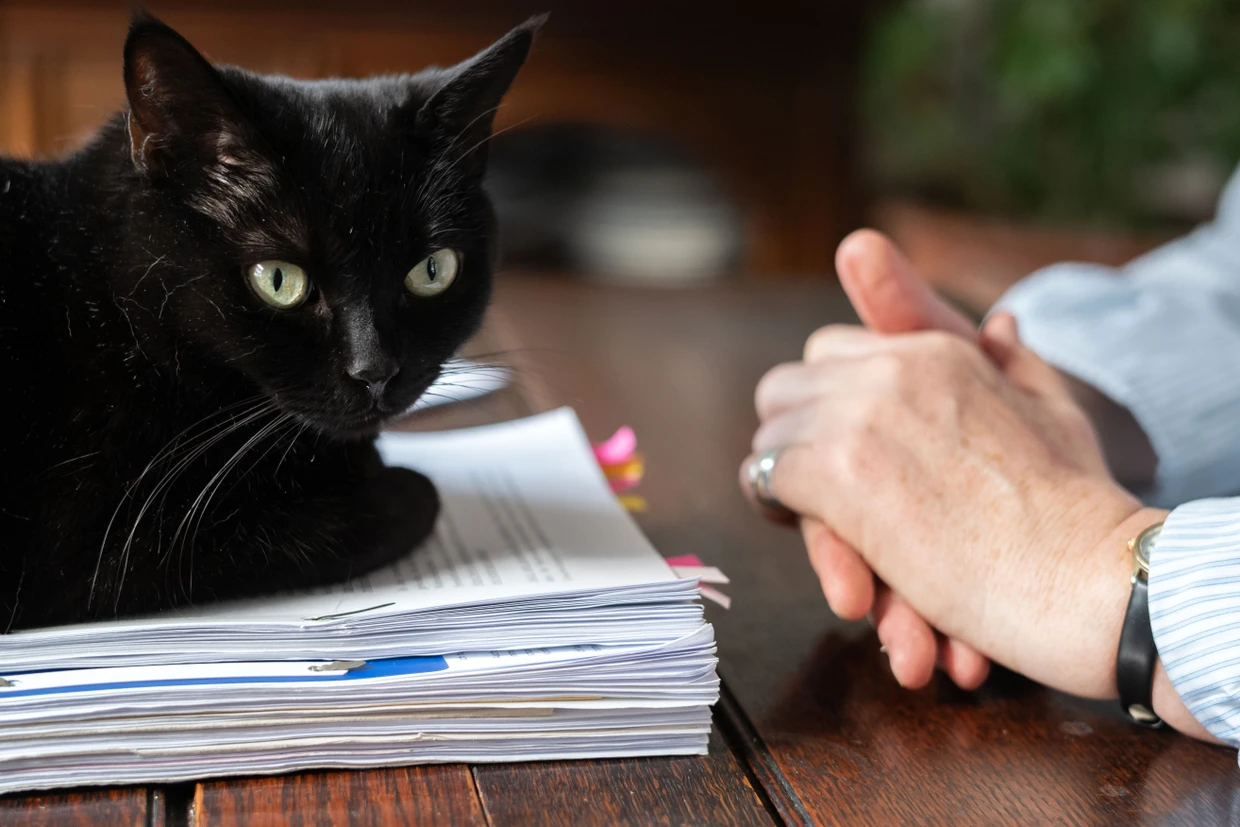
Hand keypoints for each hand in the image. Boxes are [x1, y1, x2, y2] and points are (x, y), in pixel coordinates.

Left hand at [750, 289, 1150, 695]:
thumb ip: (1016, 363)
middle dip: (790, 435)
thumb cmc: (1082, 506)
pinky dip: (779, 512)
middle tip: (802, 486)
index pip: (831, 350)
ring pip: (769, 433)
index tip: (830, 442)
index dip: (823, 400)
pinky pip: (767, 476)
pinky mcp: (837, 475)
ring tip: (801, 520)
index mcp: (935, 351)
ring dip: (782, 480)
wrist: (1088, 572)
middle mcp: (889, 370)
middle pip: (786, 386)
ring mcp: (859, 418)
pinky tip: (801, 533)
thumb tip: (1000, 323)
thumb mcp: (1055, 409)